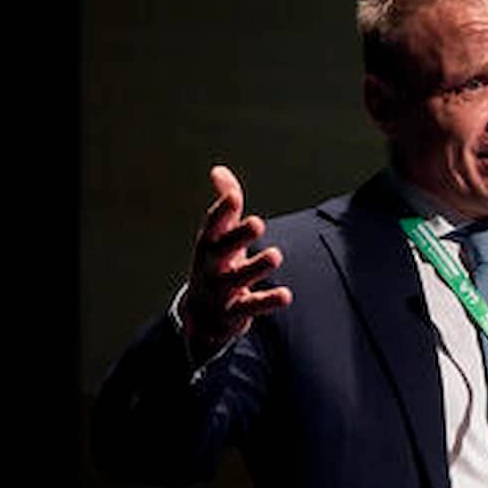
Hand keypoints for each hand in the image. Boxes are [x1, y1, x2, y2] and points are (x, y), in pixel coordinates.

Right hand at [181, 165, 292, 361]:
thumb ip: (225, 207)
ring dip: (255, 267)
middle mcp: (211, 267)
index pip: (212, 226)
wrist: (202, 317)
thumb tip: (218, 170)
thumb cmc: (216, 266)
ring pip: (236, 279)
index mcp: (209, 246)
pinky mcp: (233, 313)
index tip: (234, 195)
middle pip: (221, 251)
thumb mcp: (218, 237)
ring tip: (276, 255)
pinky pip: (251, 307)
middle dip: (237, 237)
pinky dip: (267, 301)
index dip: (221, 211)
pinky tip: (285, 295)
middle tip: (258, 223)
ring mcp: (220, 292)